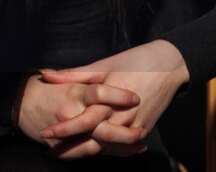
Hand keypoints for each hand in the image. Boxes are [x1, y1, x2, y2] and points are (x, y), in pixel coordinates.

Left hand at [38, 40, 189, 158]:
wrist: (170, 65)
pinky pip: (124, 146)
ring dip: (88, 153)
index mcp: (109, 98)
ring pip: (109, 147)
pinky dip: (109, 151)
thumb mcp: (103, 64)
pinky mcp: (145, 128)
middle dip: (72, 148)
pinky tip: (94, 152)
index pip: (83, 121)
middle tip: (52, 152)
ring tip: (68, 155)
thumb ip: (73, 74)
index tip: (46, 132)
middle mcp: (122, 115)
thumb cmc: (135, 60)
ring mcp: (135, 124)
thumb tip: (45, 74)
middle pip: (94, 140)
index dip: (63, 129)